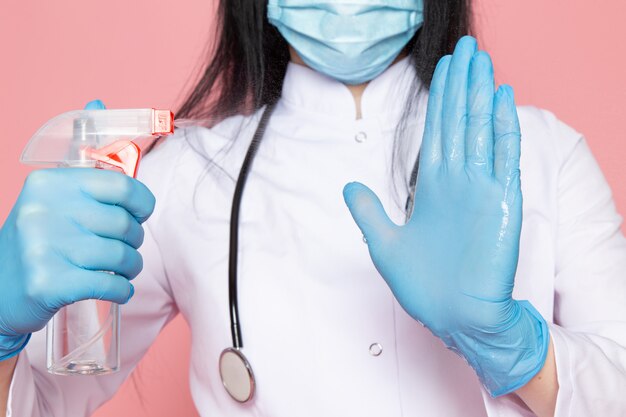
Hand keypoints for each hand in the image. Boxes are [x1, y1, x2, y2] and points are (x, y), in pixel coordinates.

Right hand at [0, 100, 155, 360]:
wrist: (0, 288)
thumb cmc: (41, 236)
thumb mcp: (54, 192)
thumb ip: (81, 152)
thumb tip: (98, 101)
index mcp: (50, 183)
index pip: (122, 186)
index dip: (143, 202)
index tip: (141, 212)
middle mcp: (43, 211)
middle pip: (124, 224)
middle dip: (135, 238)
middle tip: (128, 245)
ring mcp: (43, 248)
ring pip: (121, 256)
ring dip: (131, 266)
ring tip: (123, 267)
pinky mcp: (48, 283)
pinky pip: (109, 284)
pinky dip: (123, 289)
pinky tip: (117, 286)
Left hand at [343, 36, 548, 395]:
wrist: (456, 318)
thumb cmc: (425, 287)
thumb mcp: (384, 245)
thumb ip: (368, 212)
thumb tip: (347, 187)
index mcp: (434, 188)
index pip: (437, 131)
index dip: (440, 98)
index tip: (442, 68)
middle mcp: (459, 182)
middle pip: (460, 121)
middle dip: (462, 84)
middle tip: (466, 48)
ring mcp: (483, 189)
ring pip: (482, 130)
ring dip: (482, 95)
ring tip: (481, 61)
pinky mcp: (503, 203)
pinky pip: (504, 157)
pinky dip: (504, 128)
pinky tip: (502, 99)